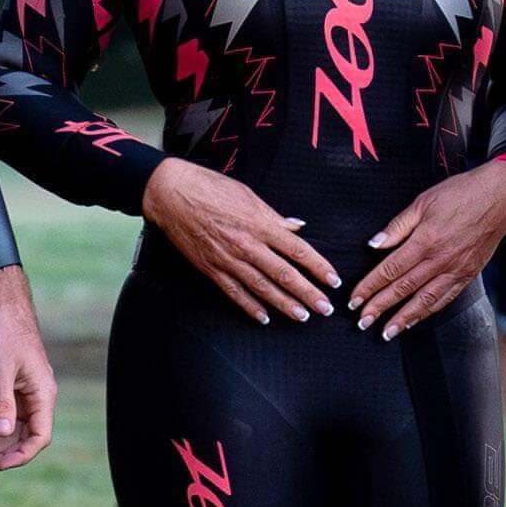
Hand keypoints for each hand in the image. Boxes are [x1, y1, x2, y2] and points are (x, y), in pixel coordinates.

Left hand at [0, 265, 55, 468]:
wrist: (3, 308)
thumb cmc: (5, 333)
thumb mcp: (0, 369)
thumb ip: (2, 402)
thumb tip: (2, 432)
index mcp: (43, 395)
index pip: (39, 438)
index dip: (20, 456)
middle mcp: (39, 399)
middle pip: (23, 439)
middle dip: (0, 453)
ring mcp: (27, 396)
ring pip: (12, 431)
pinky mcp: (14, 391)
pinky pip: (4, 418)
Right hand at [141, 156, 338, 323]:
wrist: (172, 193)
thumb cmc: (210, 188)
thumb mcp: (248, 195)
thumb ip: (274, 216)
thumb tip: (297, 227)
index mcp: (260, 224)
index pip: (297, 250)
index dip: (318, 267)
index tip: (333, 280)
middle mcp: (247, 245)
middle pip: (284, 274)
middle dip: (308, 293)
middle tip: (325, 308)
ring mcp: (228, 259)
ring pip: (262, 288)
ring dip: (284, 304)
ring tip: (303, 316)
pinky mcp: (211, 268)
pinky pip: (234, 292)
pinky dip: (250, 307)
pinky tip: (264, 318)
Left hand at [351, 161, 505, 337]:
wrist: (501, 198)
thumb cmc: (461, 194)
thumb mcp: (423, 202)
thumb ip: (397, 226)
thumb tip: (374, 244)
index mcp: (426, 240)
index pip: (390, 269)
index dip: (370, 286)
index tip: (355, 300)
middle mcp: (440, 260)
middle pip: (403, 289)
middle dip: (380, 308)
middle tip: (362, 323)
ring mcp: (456, 270)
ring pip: (424, 300)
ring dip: (403, 318)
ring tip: (386, 332)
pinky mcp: (468, 274)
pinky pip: (445, 298)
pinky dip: (428, 312)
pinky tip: (414, 320)